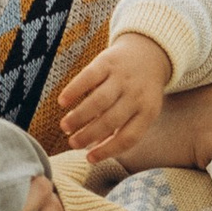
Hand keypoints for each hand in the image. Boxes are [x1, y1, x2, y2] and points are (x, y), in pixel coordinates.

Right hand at [60, 33, 173, 164]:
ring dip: (79, 116)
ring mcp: (122, 77)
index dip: (108, 151)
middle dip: (89, 135)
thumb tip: (94, 152)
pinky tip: (62, 102)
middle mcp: (136, 95)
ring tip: (65, 127)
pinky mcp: (108, 61)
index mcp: (148, 111)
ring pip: (98, 101)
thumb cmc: (141, 90)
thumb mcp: (141, 110)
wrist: (149, 51)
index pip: (128, 137)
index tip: (89, 158)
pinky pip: (88, 77)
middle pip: (110, 120)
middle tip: (72, 143)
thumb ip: (122, 130)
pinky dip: (74, 90)